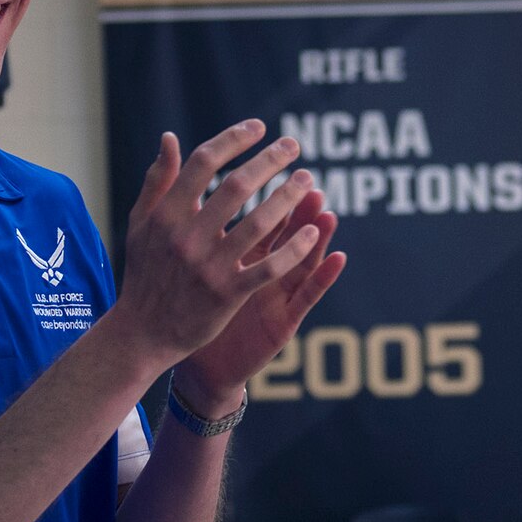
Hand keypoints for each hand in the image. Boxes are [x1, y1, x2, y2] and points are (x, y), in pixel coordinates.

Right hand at [112, 123, 324, 377]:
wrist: (143, 332)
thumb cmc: (145, 272)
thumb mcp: (141, 224)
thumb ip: (158, 181)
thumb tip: (170, 137)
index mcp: (165, 214)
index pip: (204, 163)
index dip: (233, 140)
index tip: (258, 127)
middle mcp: (187, 236)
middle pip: (237, 186)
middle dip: (270, 161)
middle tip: (294, 145)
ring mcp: (209, 266)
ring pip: (259, 222)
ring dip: (289, 197)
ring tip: (309, 179)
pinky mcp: (228, 294)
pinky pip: (269, 267)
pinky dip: (293, 248)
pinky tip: (312, 232)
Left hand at [174, 188, 345, 414]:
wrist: (192, 363)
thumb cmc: (190, 311)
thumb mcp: (191, 265)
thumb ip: (190, 222)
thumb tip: (183, 176)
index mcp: (243, 255)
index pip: (262, 216)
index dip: (271, 191)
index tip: (275, 158)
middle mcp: (265, 270)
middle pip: (288, 232)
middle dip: (298, 206)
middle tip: (308, 180)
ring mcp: (277, 294)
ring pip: (303, 259)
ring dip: (317, 236)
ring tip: (328, 212)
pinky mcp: (284, 321)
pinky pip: (307, 297)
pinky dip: (324, 277)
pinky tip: (339, 258)